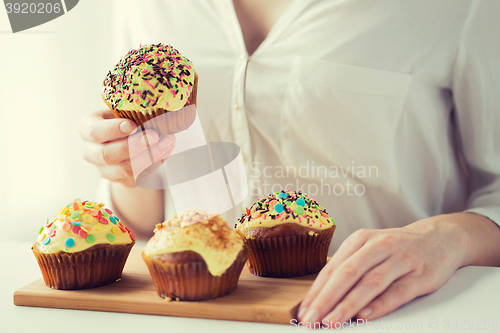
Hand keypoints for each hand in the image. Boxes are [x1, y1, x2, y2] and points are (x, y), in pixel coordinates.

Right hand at [80, 109, 175, 186]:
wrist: (125, 144)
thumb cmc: (123, 121)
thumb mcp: (121, 112)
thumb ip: (130, 111)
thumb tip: (154, 105)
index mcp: (87, 129)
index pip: (95, 132)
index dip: (113, 129)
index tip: (132, 125)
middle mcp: (91, 152)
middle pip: (108, 155)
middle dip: (133, 146)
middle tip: (154, 135)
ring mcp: (105, 170)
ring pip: (125, 169)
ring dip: (149, 156)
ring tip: (167, 142)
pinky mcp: (121, 181)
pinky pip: (139, 176)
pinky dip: (155, 163)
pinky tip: (167, 150)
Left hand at [297, 215, 469, 326]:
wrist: (439, 238)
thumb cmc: (396, 249)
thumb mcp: (369, 249)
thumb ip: (348, 269)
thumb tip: (321, 297)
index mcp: (360, 240)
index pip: (332, 269)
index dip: (316, 292)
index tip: (303, 312)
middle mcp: (378, 246)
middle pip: (346, 274)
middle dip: (325, 300)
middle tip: (311, 319)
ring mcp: (400, 259)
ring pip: (369, 283)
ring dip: (348, 305)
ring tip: (331, 321)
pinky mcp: (420, 274)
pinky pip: (397, 292)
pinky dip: (380, 305)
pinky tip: (364, 316)